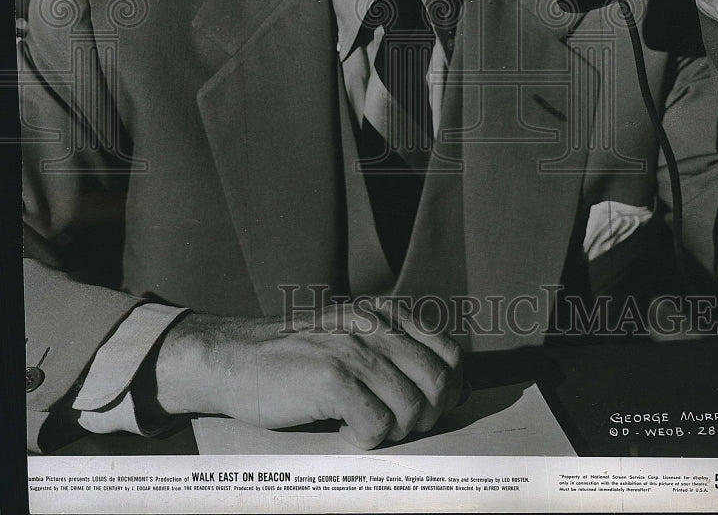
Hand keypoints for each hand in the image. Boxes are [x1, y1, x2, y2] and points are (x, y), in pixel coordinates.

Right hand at [154, 299, 463, 448]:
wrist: (232, 357)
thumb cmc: (292, 359)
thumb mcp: (350, 337)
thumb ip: (392, 351)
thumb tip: (446, 390)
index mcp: (384, 314)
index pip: (450, 354)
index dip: (449, 390)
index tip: (430, 410)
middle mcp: (374, 326)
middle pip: (439, 383)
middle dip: (427, 416)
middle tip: (396, 426)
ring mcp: (353, 350)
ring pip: (413, 407)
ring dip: (396, 430)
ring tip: (365, 427)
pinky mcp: (331, 378)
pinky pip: (378, 425)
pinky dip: (368, 439)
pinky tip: (345, 431)